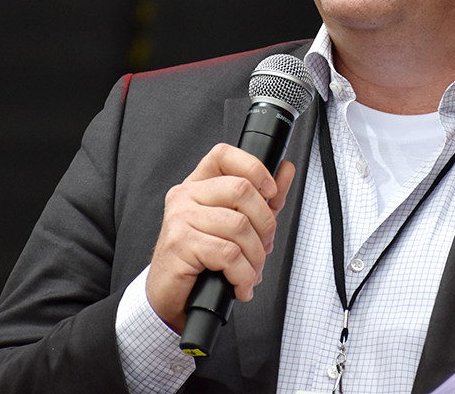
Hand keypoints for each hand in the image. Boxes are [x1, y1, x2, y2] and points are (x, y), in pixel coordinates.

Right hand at [145, 143, 296, 332]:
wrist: (170, 299)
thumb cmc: (201, 262)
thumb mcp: (237, 226)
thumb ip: (262, 198)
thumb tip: (285, 170)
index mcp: (198, 186)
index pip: (224, 155)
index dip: (254, 168)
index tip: (270, 193)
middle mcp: (185, 196)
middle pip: (241, 189)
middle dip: (264, 224)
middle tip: (263, 247)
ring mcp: (180, 218)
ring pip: (239, 225)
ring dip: (255, 257)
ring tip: (250, 272)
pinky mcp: (180, 244)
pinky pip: (228, 253)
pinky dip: (242, 274)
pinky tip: (239, 285)